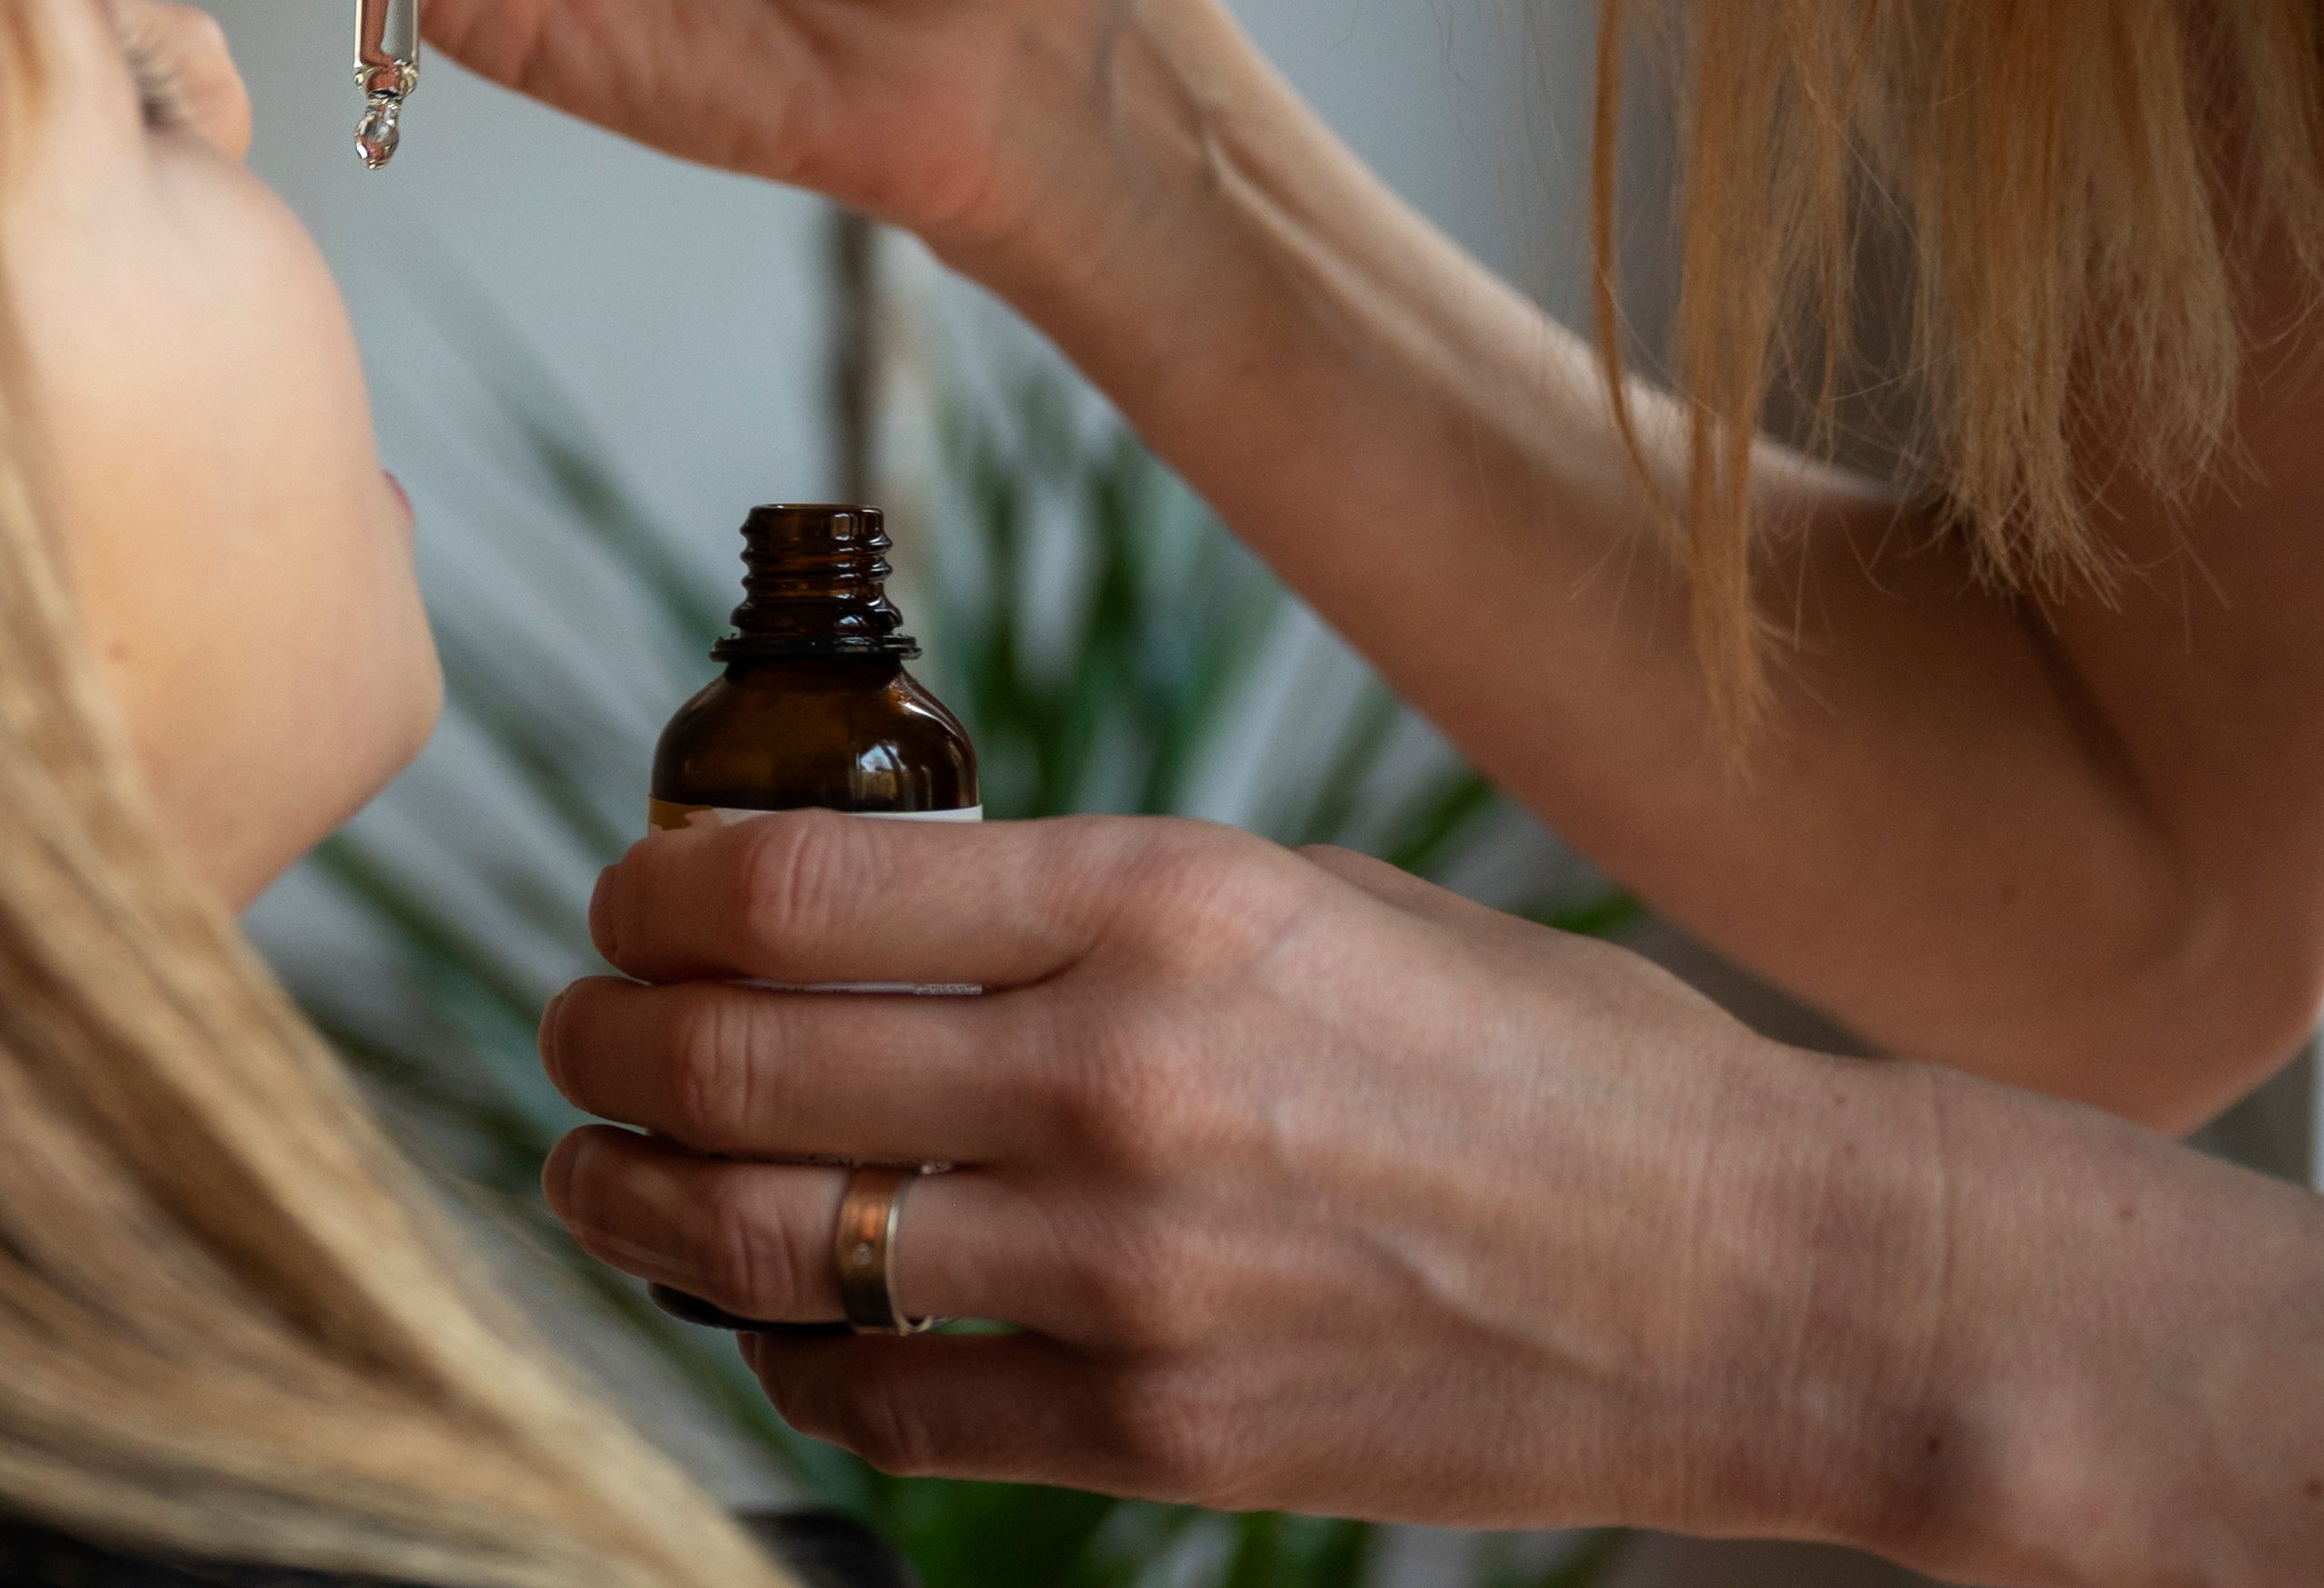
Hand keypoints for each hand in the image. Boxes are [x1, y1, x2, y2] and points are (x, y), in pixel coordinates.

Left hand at [534, 812, 1957, 1544]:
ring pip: (776, 1244)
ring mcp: (1131, 1277)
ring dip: (642, 1204)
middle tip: (570, 1038)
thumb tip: (880, 920)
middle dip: (603, 1046)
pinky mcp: (1157, 1436)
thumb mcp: (1319, 900)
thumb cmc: (1553, 1068)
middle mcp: (1123, 1082)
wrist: (1754, 1280)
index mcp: (1164, 906)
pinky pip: (891, 1402)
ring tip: (602, 1174)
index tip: (622, 899)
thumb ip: (1095, 916)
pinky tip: (773, 1321)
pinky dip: (799, 1361)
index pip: (794, 887)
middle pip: (741, 1062)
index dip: (654, 892)